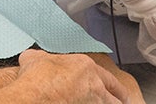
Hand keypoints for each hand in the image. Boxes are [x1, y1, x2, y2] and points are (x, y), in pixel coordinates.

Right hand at [0, 51, 133, 103]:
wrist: (34, 96)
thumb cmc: (36, 80)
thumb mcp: (34, 58)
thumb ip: (40, 57)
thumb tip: (34, 57)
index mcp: (85, 66)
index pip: (107, 77)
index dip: (113, 86)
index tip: (116, 91)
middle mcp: (95, 84)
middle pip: (117, 95)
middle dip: (119, 99)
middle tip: (121, 102)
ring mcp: (95, 102)